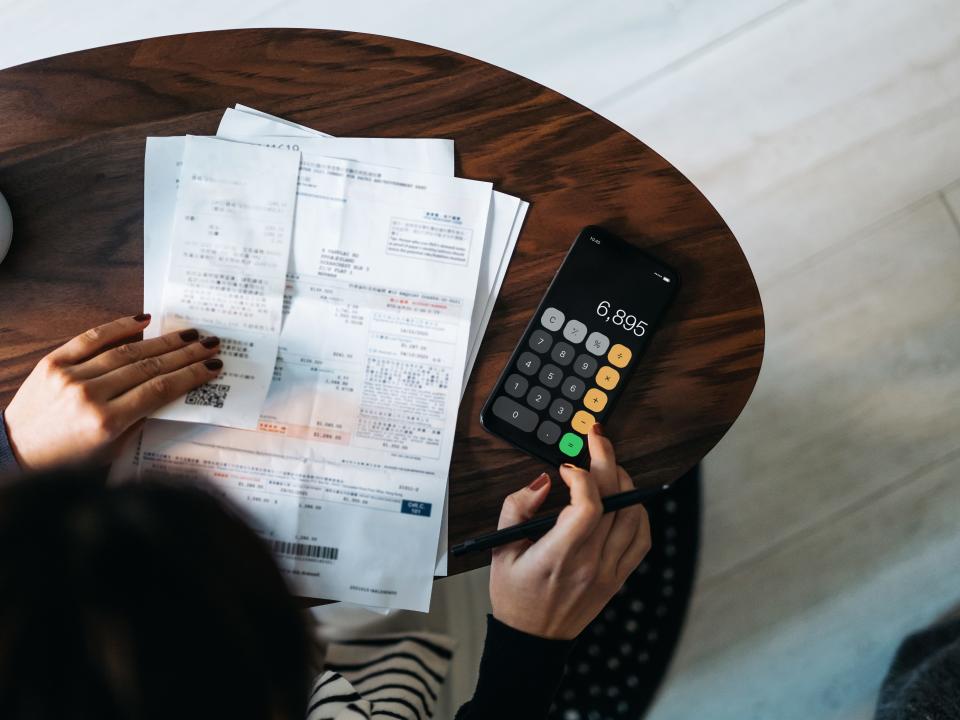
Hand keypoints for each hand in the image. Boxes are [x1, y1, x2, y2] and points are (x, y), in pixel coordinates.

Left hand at [3, 314, 222, 469]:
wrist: (13, 451)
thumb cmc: (66, 460)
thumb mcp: (111, 450)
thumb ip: (139, 420)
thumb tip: (171, 391)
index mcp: (106, 423)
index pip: (160, 390)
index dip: (190, 376)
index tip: (212, 367)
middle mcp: (89, 396)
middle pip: (149, 367)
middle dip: (185, 354)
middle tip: (210, 344)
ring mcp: (70, 376)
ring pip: (127, 351)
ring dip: (163, 341)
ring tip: (189, 333)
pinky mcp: (53, 363)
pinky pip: (91, 338)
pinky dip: (119, 327)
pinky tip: (144, 320)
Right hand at [489, 423, 650, 639]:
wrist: (533, 640)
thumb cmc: (514, 595)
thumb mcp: (500, 549)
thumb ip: (516, 508)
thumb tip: (543, 481)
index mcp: (558, 556)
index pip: (587, 506)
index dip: (582, 477)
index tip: (565, 467)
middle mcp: (590, 563)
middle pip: (614, 500)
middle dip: (606, 459)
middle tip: (596, 438)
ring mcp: (609, 571)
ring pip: (634, 515)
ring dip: (624, 482)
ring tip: (609, 466)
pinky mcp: (619, 577)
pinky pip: (641, 538)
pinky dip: (638, 512)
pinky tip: (625, 499)